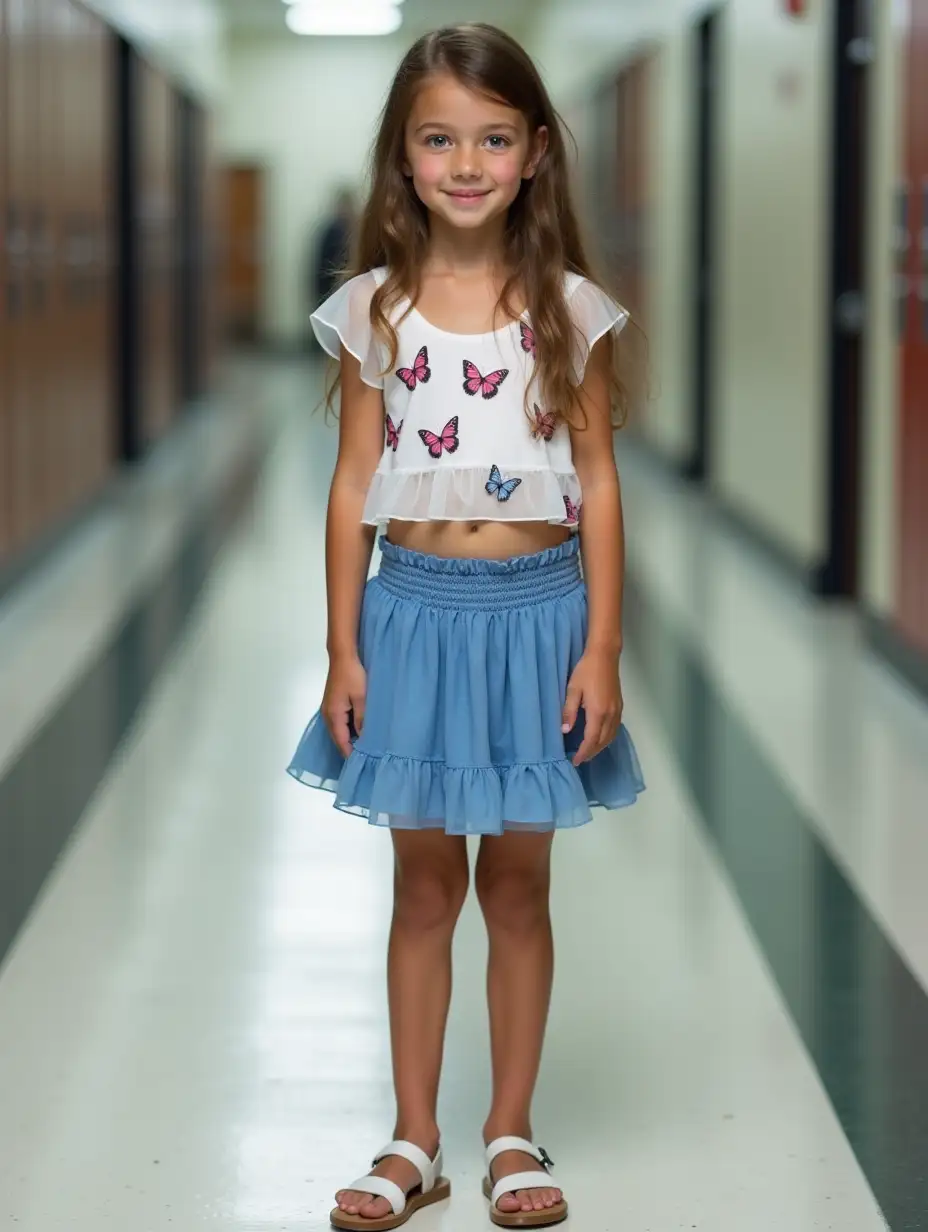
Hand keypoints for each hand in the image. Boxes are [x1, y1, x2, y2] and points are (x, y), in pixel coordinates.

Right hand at [322, 653, 366, 757]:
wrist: (343, 657)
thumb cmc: (353, 676)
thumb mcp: (362, 698)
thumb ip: (362, 719)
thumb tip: (362, 739)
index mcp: (334, 716)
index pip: (342, 742)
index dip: (351, 754)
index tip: (363, 764)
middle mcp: (328, 716)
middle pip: (338, 739)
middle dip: (350, 749)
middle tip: (367, 758)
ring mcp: (329, 710)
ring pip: (339, 731)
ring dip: (349, 739)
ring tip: (364, 748)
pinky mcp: (333, 704)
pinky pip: (339, 723)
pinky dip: (347, 729)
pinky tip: (359, 731)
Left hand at [561, 649, 623, 765]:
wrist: (605, 655)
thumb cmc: (586, 670)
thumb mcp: (573, 689)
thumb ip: (569, 711)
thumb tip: (565, 730)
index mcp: (598, 712)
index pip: (591, 739)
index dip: (584, 752)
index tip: (575, 761)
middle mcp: (611, 714)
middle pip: (603, 741)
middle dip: (592, 752)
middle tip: (580, 759)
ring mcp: (617, 710)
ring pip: (611, 736)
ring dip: (601, 746)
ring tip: (589, 751)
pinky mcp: (620, 705)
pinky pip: (615, 728)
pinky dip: (607, 737)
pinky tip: (600, 736)